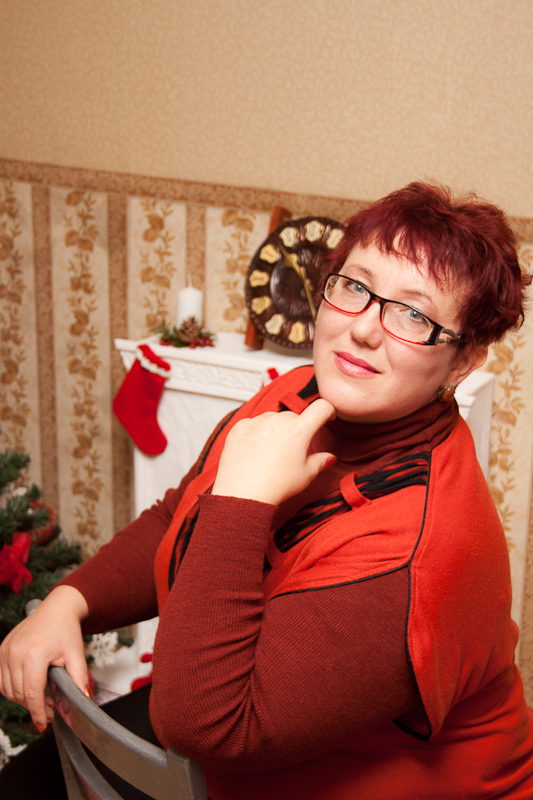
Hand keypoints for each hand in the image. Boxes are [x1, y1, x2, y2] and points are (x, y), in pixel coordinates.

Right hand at [0, 585, 88, 732]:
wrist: (57, 608)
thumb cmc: (66, 629)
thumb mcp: (76, 654)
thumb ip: (79, 678)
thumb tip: (84, 699)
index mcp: (34, 654)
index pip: (31, 694)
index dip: (37, 713)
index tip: (43, 723)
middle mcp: (15, 653)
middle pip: (19, 694)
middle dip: (34, 707)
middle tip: (49, 709)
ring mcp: (5, 651)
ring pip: (8, 689)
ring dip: (22, 699)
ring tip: (41, 698)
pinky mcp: (1, 651)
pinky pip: (1, 679)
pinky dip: (13, 688)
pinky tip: (28, 687)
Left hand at [212, 398, 335, 505]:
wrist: (243, 494)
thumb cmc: (275, 486)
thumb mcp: (305, 475)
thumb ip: (320, 462)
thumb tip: (329, 457)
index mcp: (298, 430)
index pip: (321, 408)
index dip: (328, 411)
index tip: (326, 416)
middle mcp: (277, 421)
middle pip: (293, 416)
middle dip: (296, 428)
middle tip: (290, 450)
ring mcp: (257, 422)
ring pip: (272, 419)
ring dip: (275, 429)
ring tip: (269, 454)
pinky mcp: (240, 426)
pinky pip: (252, 424)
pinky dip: (256, 433)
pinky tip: (254, 451)